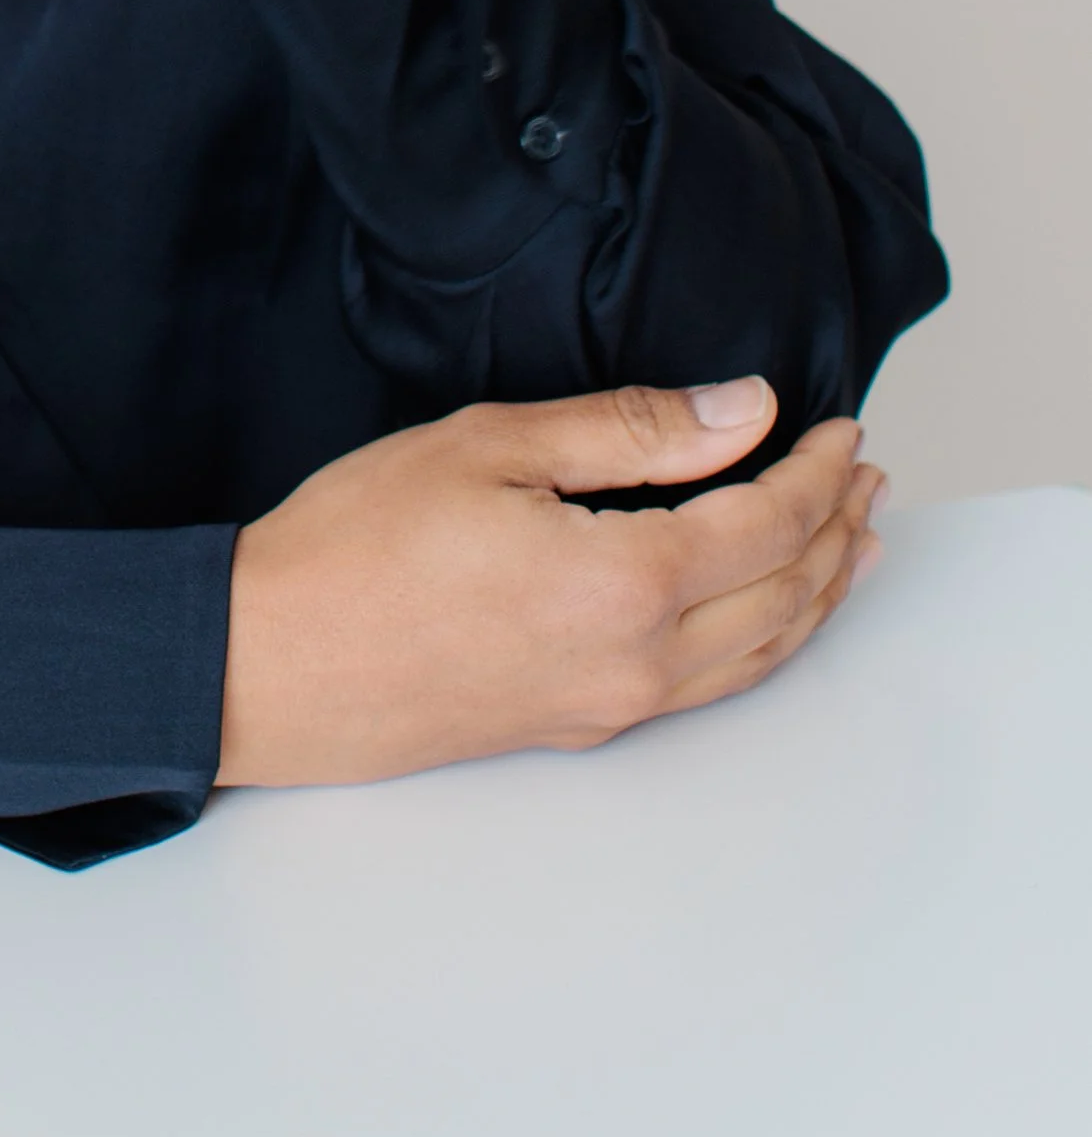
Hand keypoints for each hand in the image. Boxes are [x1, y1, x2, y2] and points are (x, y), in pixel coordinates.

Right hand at [217, 380, 885, 786]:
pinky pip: (712, 686)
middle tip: (864, 475)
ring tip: (849, 545)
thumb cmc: (357, 546)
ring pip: (758, 656)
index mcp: (623, 584)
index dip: (816, 472)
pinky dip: (765, 641)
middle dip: (837, 532)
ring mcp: (611, 706)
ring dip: (817, 594)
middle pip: (785, 599)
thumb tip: (742, 411)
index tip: (839, 427)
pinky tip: (759, 614)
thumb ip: (630, 429)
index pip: (767, 525)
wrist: (272, 665)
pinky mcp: (577, 725)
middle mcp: (637, 663)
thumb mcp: (491, 444)